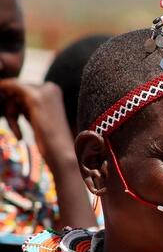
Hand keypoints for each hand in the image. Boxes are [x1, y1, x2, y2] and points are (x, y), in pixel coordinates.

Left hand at [0, 79, 96, 228]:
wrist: (68, 164)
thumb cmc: (63, 159)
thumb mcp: (48, 138)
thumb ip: (42, 126)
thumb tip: (40, 135)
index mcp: (56, 98)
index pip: (25, 94)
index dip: (15, 109)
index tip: (18, 131)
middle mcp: (52, 90)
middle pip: (16, 89)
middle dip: (8, 107)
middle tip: (14, 130)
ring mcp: (45, 91)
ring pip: (10, 89)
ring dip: (6, 109)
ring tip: (15, 131)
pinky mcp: (36, 97)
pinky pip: (8, 88)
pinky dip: (4, 104)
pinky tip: (14, 131)